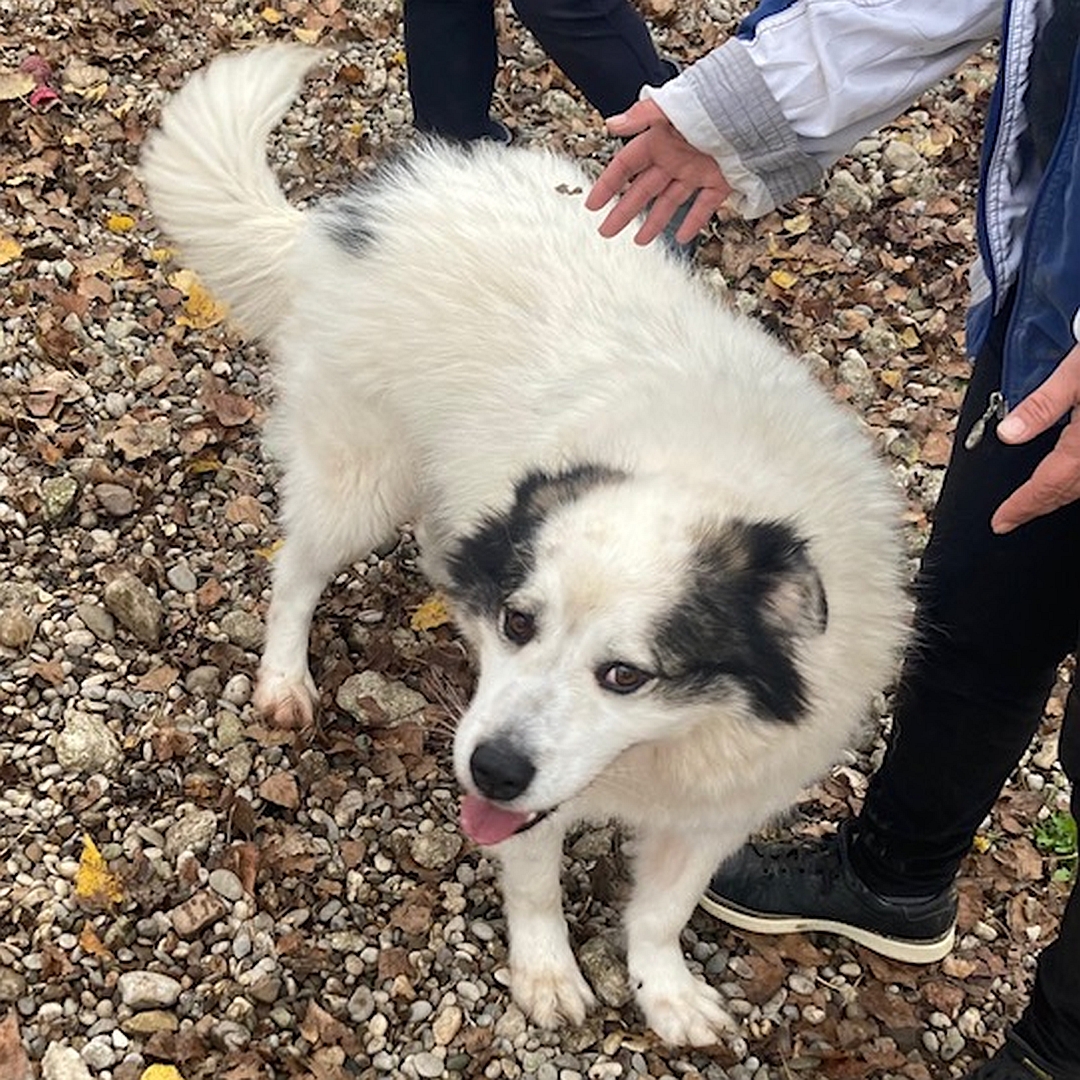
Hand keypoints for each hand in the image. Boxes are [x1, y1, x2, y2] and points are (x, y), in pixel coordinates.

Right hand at [584, 99, 732, 245]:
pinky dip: (693, 222)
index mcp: (660, 139)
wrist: (756, 110)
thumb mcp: (673, 106)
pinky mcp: (720, 181)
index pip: (627, 166)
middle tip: (607, 230)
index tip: (593, 205)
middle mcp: (675, 157)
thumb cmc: (714, 103)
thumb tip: (611, 125)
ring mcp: (696, 171)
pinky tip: (682, 237)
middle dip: (624, 211)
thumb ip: (642, 115)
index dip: (608, 185)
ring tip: (640, 241)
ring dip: (654, 222)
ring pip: (669, 201)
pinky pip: (703, 206)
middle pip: (643, 189)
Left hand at [991, 343, 1079, 533]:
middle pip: (1067, 492)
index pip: (1046, 486)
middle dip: (1038, 505)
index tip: (1001, 522)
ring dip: (1062, 495)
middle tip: (1013, 517)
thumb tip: (1009, 434)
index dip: (1020, 507)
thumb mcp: (1075, 376)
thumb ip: (1041, 407)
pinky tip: (1073, 476)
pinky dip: (1079, 480)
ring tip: (1038, 501)